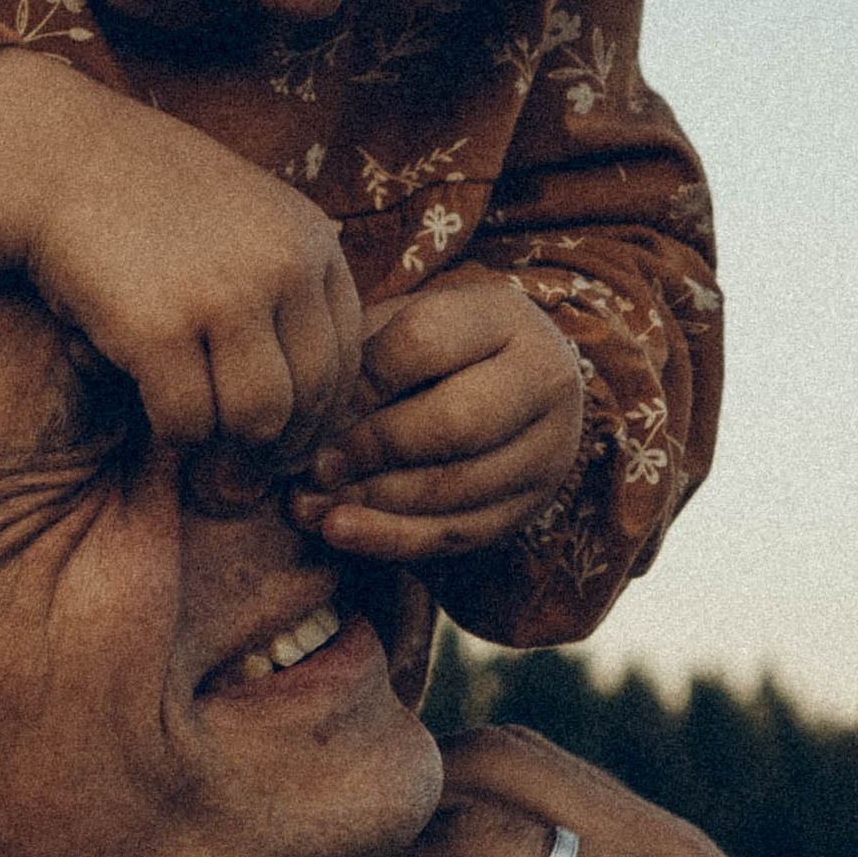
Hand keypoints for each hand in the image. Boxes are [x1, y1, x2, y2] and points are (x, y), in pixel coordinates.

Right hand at [0, 52, 365, 465]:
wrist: (58, 158)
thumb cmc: (146, 200)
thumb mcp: (246, 218)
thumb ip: (288, 281)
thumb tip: (315, 393)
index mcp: (311, 239)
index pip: (347, 356)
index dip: (322, 414)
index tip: (290, 442)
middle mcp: (282, 265)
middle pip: (312, 395)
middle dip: (281, 447)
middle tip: (247, 471)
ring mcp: (223, 296)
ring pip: (257, 418)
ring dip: (228, 448)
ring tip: (204, 449)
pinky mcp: (159, 328)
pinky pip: (188, 421)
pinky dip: (174, 436)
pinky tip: (157, 418)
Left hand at [293, 271, 584, 559]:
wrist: (507, 387)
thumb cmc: (428, 352)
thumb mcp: (398, 327)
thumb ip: (358, 358)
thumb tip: (308, 419)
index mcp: (506, 317)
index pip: (423, 344)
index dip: (360, 383)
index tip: (314, 408)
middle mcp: (546, 379)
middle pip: (454, 423)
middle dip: (374, 449)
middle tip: (315, 467)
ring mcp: (549, 448)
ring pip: (457, 487)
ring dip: (375, 502)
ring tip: (310, 506)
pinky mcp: (532, 505)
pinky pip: (459, 533)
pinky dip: (392, 539)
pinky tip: (341, 532)